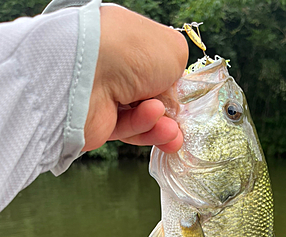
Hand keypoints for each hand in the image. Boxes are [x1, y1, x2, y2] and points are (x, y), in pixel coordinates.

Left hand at [83, 5, 187, 153]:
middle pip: (150, 94)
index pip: (154, 63)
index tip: (182, 96)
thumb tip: (171, 91)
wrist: (86, 77)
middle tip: (179, 122)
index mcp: (127, 39)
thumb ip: (179, 68)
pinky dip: (146, 129)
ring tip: (171, 131)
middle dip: (169, 111)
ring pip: (142, 115)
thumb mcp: (172, 50)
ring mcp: (104, 94)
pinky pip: (129, 129)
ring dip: (162, 125)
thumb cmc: (131, 52)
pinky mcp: (99, 122)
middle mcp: (114, 65)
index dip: (170, 82)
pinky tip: (160, 130)